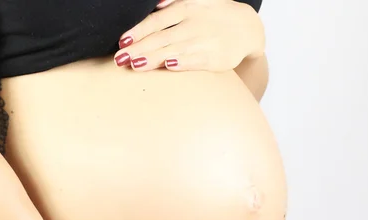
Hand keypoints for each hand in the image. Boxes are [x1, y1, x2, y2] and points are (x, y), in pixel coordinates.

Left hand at [113, 0, 264, 71]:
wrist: (248, 28)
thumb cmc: (214, 15)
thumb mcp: (196, 1)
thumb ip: (173, 2)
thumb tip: (156, 2)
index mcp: (186, 9)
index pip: (156, 21)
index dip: (138, 31)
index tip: (122, 41)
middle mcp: (193, 24)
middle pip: (160, 38)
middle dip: (138, 49)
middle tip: (120, 59)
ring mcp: (204, 41)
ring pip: (174, 50)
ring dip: (154, 58)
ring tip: (135, 65)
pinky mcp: (215, 57)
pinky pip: (195, 60)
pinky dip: (183, 62)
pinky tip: (169, 65)